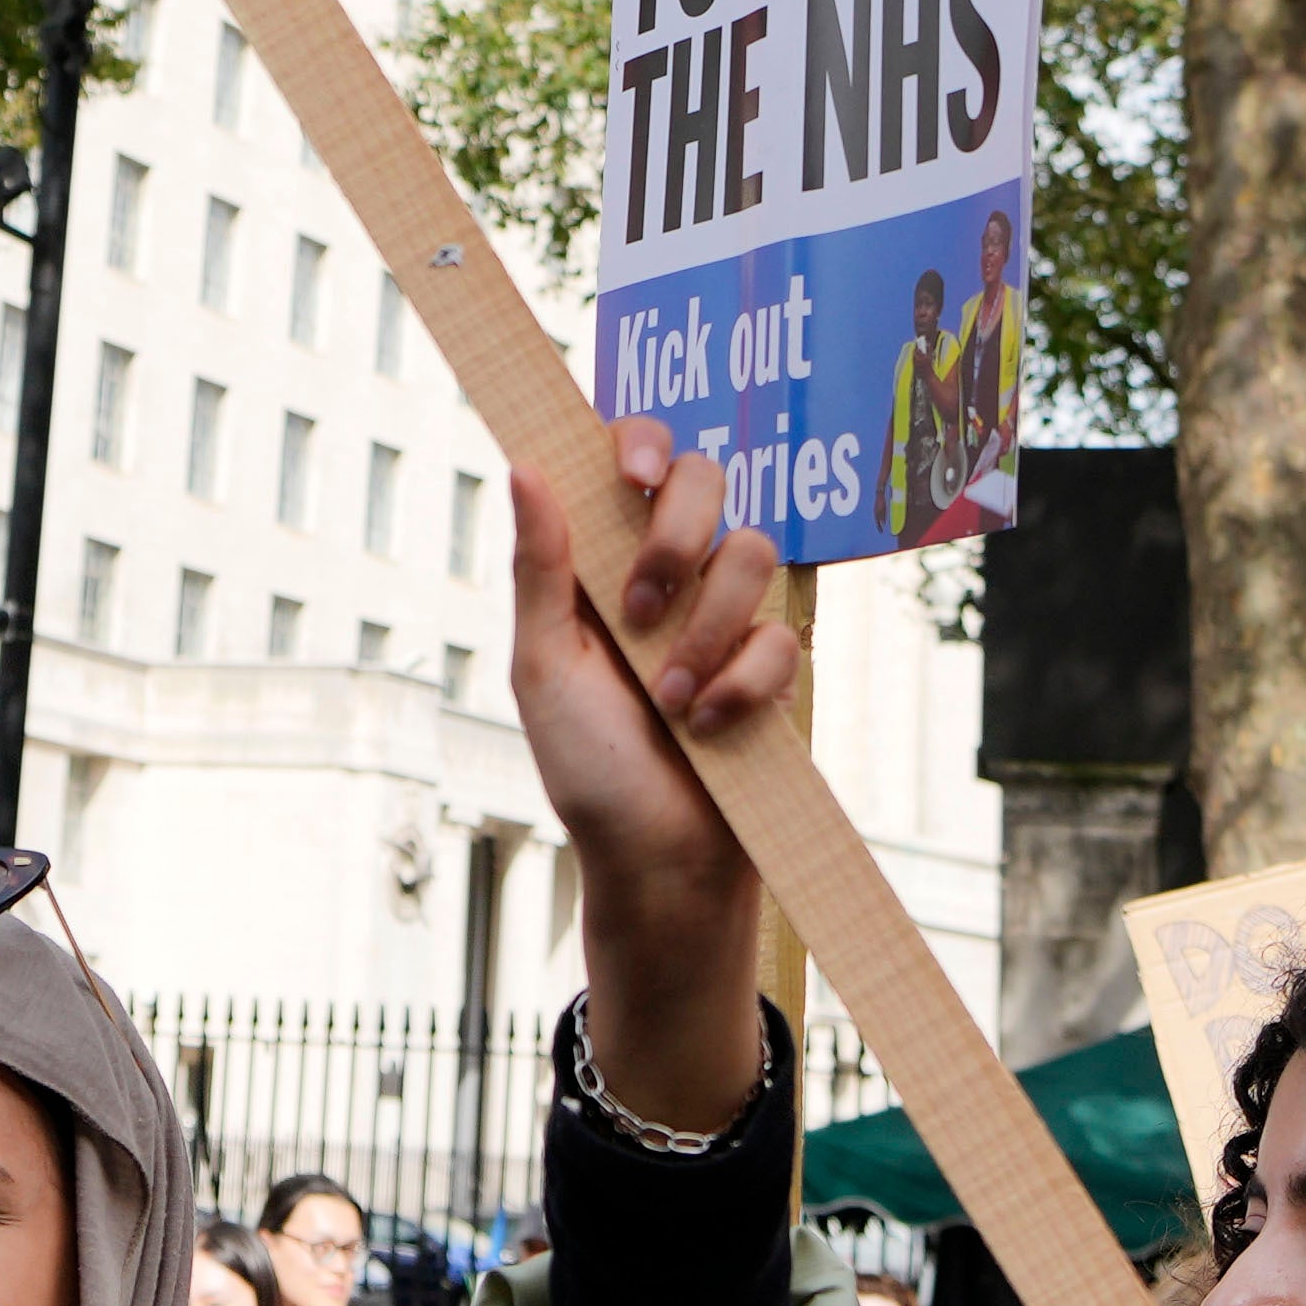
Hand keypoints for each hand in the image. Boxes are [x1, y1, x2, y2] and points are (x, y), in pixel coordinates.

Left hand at [510, 421, 792, 1126]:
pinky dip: (741, 684)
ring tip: (668, 700)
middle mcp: (667, 575)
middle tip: (639, 608)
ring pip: (752, 552)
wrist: (658, 861)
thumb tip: (524, 466)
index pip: (631, 463)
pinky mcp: (773, 665)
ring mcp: (725, 616)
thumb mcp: (544, 668)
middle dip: (677, 539)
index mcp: (600, 563)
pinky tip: (709, 727)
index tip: (633, 479)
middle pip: (706, 481)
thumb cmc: (588, 769)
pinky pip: (781, 634)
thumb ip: (540, 568)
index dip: (641, 445)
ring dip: (704, 631)